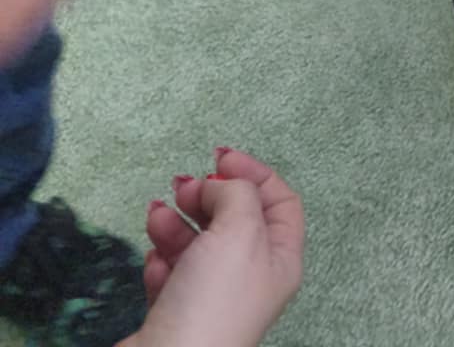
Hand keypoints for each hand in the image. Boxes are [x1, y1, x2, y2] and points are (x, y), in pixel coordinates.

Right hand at [128, 152, 304, 346]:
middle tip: (181, 186)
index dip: (253, 173)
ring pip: (197, 246)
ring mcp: (212, 300)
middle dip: (207, 196)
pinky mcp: (175, 316)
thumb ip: (236, 193)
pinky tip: (152, 259)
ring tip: (155, 214)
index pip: (279, 202)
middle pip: (234, 220)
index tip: (218, 157)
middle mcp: (251, 279)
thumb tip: (218, 184)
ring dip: (175, 223)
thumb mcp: (240, 230)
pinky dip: (160, 261)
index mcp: (280, 259)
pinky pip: (170, 276)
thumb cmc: (215, 297)